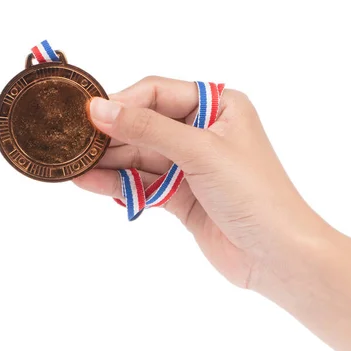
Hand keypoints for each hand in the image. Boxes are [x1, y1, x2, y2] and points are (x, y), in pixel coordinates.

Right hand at [73, 76, 327, 288]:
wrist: (278, 256)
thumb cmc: (254, 195)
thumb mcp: (201, 152)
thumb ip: (149, 129)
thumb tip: (99, 109)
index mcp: (220, 107)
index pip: (159, 93)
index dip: (123, 102)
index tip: (87, 115)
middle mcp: (206, 132)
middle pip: (146, 125)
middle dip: (111, 134)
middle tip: (72, 142)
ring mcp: (193, 166)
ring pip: (141, 156)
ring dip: (109, 161)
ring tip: (73, 164)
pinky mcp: (183, 197)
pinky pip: (144, 183)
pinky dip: (120, 184)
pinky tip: (89, 183)